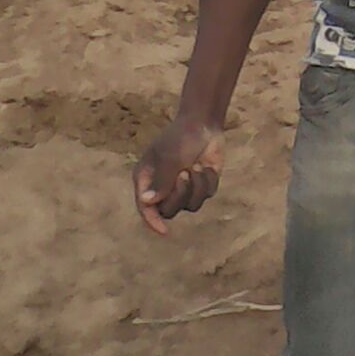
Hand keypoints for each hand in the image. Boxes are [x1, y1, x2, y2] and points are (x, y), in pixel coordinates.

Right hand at [132, 118, 224, 235]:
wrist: (203, 124)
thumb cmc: (180, 137)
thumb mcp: (170, 157)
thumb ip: (161, 181)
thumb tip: (148, 202)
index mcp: (146, 180)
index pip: (145, 207)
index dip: (152, 222)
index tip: (164, 231)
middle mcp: (162, 188)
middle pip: (169, 211)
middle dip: (180, 194)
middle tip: (185, 173)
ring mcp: (182, 188)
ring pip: (191, 205)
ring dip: (197, 186)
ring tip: (197, 166)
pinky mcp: (200, 187)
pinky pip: (206, 195)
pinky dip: (209, 180)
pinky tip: (207, 165)